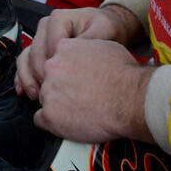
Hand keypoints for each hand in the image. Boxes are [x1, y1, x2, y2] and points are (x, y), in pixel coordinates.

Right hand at [16, 6, 140, 98]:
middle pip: (36, 53)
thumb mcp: (105, 30)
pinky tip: (24, 93)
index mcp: (59, 18)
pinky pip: (24, 63)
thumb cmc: (106, 30)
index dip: (58, 67)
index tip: (68, 84)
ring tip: (36, 97)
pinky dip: (22, 78)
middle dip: (41, 76)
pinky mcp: (38, 50)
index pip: (52, 46)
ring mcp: (40, 38)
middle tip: (51, 96)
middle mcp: (45, 26)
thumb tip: (76, 56)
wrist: (106, 30)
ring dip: (28, 79)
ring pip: (26, 58)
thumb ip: (91, 40)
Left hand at [31, 39, 153, 143]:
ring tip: (77, 111)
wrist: (131, 99)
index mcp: (64, 48)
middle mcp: (52, 67)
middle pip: (46, 79)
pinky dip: (52, 124)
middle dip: (59, 88)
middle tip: (77, 97)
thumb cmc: (124, 74)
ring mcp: (49, 91)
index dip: (64, 72)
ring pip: (44, 100)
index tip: (72, 81)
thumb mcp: (105, 46)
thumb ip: (85, 48)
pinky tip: (67, 123)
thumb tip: (84, 52)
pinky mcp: (50, 115)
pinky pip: (40, 120)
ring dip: (57, 106)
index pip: (53, 60)